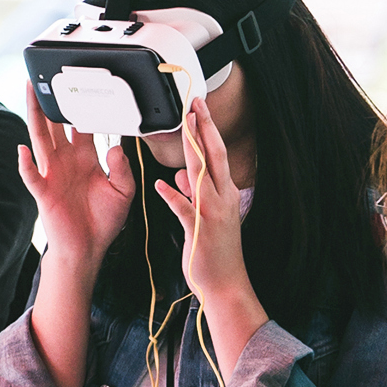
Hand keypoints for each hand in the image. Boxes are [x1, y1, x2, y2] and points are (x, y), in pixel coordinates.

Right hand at [18, 87, 136, 274]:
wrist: (88, 249)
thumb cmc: (103, 221)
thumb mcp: (124, 191)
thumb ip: (124, 167)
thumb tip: (117, 145)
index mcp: (85, 158)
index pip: (82, 126)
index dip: (82, 106)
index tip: (84, 86)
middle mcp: (65, 161)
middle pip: (55, 125)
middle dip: (50, 101)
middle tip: (48, 77)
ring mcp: (51, 174)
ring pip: (40, 140)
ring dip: (34, 117)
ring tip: (31, 94)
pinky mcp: (43, 192)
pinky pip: (31, 175)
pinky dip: (25, 164)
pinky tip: (22, 150)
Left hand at [154, 97, 267, 365]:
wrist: (223, 282)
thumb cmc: (213, 249)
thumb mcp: (204, 215)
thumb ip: (193, 192)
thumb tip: (181, 173)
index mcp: (222, 193)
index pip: (215, 155)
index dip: (206, 130)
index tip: (197, 108)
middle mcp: (220, 198)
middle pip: (213, 157)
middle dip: (204, 129)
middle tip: (195, 104)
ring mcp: (211, 214)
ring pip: (202, 176)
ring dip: (193, 151)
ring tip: (184, 129)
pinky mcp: (199, 231)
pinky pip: (184, 210)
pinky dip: (174, 196)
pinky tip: (163, 183)